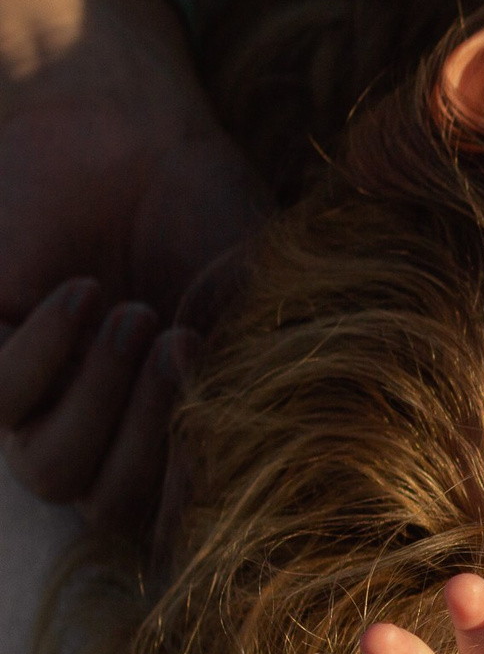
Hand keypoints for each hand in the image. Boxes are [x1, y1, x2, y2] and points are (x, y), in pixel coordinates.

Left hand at [0, 0, 264, 528]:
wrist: (138, 129)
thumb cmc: (215, 215)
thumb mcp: (264, 308)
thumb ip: (263, 392)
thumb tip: (267, 476)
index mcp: (182, 433)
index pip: (175, 525)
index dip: (198, 504)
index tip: (233, 437)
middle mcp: (111, 428)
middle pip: (108, 508)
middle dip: (152, 435)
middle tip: (184, 341)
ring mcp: (49, 392)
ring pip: (50, 471)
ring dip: (101, 399)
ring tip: (137, 315)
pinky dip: (47, 352)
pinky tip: (81, 292)